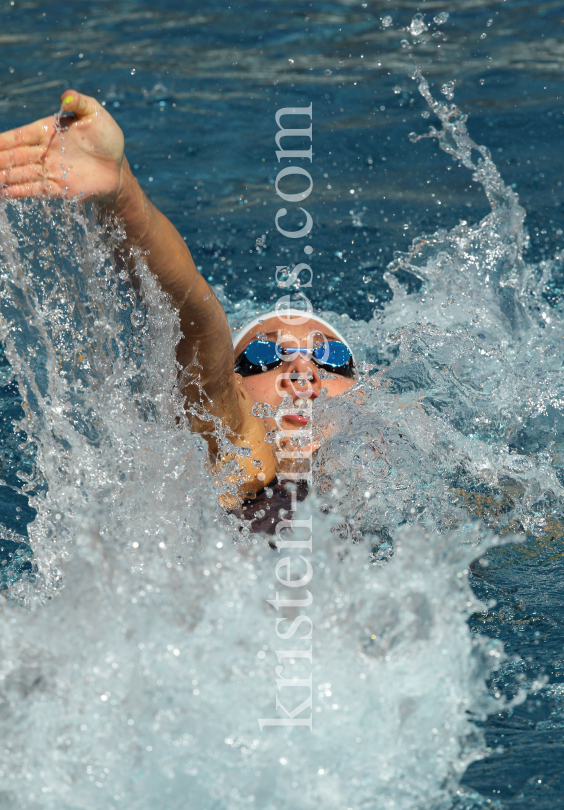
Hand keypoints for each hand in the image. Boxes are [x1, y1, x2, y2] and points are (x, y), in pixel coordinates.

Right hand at [0, 90, 124, 201]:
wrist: (118, 168)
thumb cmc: (107, 138)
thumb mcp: (95, 114)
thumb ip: (79, 102)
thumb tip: (66, 96)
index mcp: (48, 131)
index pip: (19, 136)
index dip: (2, 141)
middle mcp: (45, 152)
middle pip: (14, 156)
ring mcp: (51, 170)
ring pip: (20, 174)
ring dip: (4, 177)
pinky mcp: (59, 188)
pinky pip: (35, 189)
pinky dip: (19, 191)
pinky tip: (5, 192)